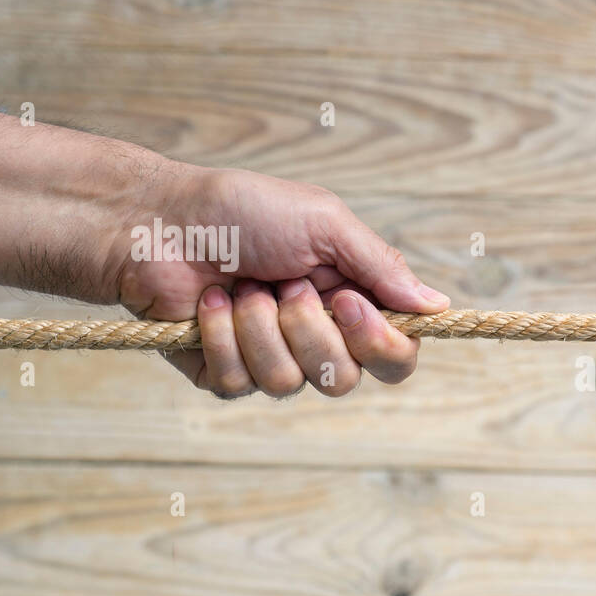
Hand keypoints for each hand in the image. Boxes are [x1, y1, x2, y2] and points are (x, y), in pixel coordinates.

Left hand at [108, 165, 448, 398]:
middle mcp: (317, 339)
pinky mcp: (225, 374)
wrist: (157, 221)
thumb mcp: (325, 223)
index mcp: (352, 303)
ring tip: (240, 287)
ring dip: (260, 327)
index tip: (348, 303)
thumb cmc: (242, 211)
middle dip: (310, 331)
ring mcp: (271, 360)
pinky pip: (239, 384)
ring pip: (289, 383)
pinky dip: (222, 337)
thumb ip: (382, 267)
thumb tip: (438, 306)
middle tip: (285, 285)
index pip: (395, 357)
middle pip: (345, 379)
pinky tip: (209, 305)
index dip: (380, 344)